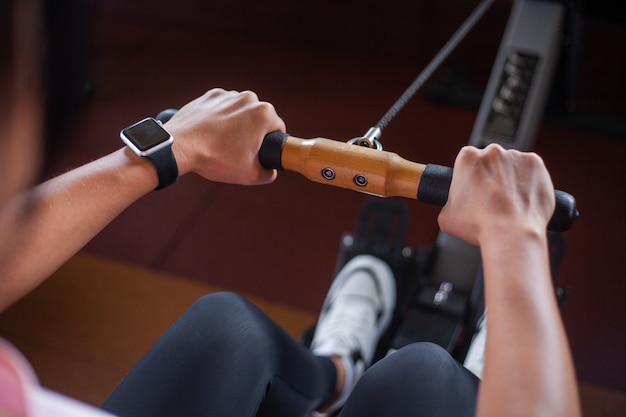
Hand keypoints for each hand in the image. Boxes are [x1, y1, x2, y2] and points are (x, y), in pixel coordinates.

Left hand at [165, 89, 285, 184]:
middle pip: (259, 119)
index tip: (261, 153)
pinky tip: (212, 133)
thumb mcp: (250, 175)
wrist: (180, 147)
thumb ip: (269, 173)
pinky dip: (220, 118)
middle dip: (254, 133)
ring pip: (240, 112)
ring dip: (237, 124)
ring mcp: (228, 95)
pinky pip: (222, 108)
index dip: (272, 144)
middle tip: (240, 151)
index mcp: (264, 113)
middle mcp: (248, 98)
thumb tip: (270, 170)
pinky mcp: (210, 96)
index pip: (278, 129)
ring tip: (223, 143)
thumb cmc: (216, 158)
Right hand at [438, 144, 554, 244]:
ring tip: (510, 202)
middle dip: (491, 176)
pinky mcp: (536, 164)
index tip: (475, 189)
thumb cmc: (479, 225)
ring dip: (510, 179)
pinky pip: (531, 171)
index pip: (468, 161)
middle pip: (490, 161)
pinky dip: (529, 181)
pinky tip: (523, 199)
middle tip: (492, 198)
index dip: (471, 177)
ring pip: (511, 166)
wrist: (511, 234)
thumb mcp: (446, 216)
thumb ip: (448, 203)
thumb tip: (452, 205)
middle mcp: (492, 152)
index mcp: (467, 158)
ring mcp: (516, 156)